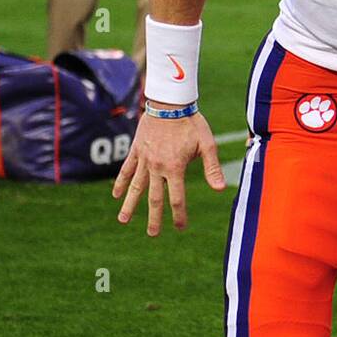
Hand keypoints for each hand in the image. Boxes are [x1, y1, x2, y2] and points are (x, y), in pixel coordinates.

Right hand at [112, 105, 225, 235]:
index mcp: (175, 168)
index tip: (179, 227)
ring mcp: (144, 159)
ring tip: (123, 221)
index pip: (177, 198)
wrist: (170, 102)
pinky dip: (121, 182)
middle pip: (154, 198)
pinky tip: (116, 195)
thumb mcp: (208, 144)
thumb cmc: (192, 123)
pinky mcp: (136, 150)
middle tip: (153, 234)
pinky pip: (127, 170)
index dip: (179, 214)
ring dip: (130, 205)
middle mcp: (157, 167)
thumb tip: (220, 189)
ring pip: (136, 187)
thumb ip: (212, 168)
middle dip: (154, 217)